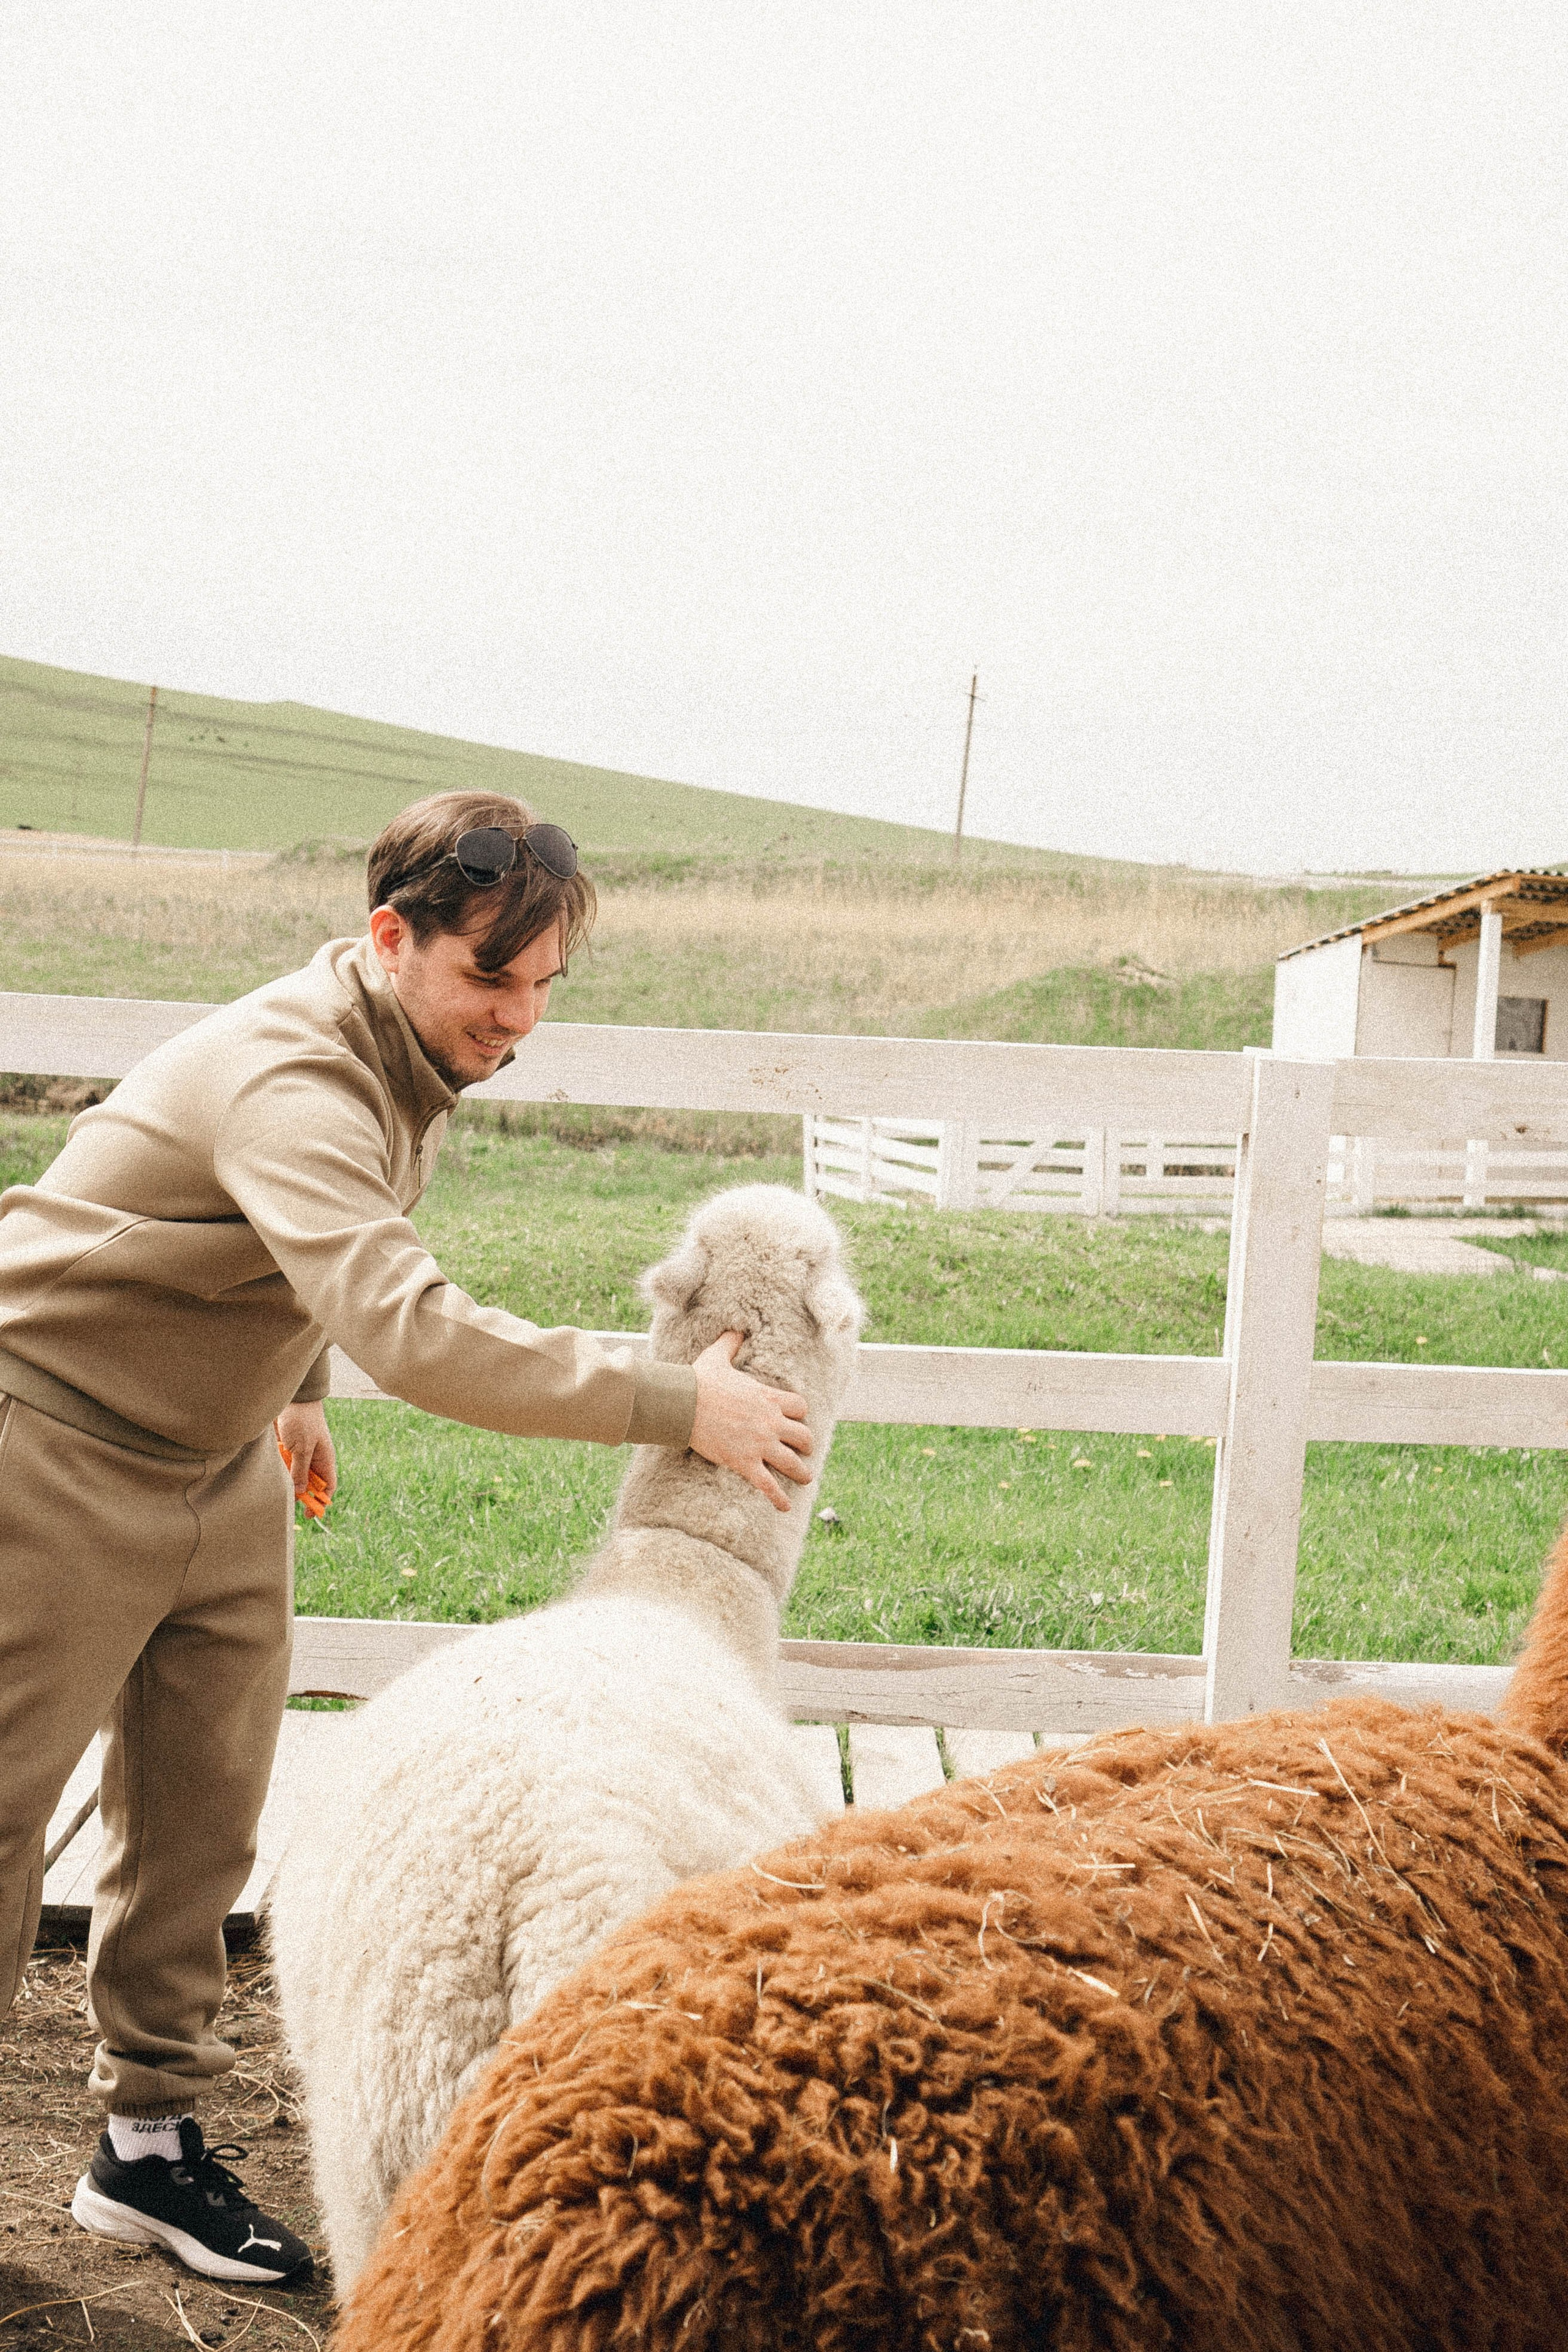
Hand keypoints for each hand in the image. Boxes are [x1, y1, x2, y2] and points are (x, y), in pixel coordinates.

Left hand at [275, 1401, 337, 1502]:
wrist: (290, 1397)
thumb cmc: (302, 1420)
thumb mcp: (302, 1447)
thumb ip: (300, 1470)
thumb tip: (300, 1492)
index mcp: (324, 1459)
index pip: (327, 1486)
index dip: (320, 1500)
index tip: (309, 1513)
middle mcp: (313, 1459)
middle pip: (309, 1484)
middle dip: (300, 1494)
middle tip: (287, 1503)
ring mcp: (299, 1454)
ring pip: (294, 1476)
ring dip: (286, 1481)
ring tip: (278, 1484)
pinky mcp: (285, 1449)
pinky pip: (282, 1466)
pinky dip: (277, 1469)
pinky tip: (271, 1470)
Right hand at [689, 1331, 812, 1511]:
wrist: (683, 1404)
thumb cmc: (700, 1380)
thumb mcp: (717, 1356)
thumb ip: (730, 1343)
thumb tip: (734, 1330)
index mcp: (769, 1397)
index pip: (799, 1407)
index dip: (799, 1415)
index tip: (795, 1419)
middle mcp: (771, 1422)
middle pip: (804, 1436)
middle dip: (805, 1445)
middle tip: (803, 1450)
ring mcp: (760, 1444)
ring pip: (793, 1463)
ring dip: (802, 1472)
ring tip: (806, 1478)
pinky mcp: (746, 1463)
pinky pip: (769, 1484)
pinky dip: (779, 1498)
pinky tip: (786, 1507)